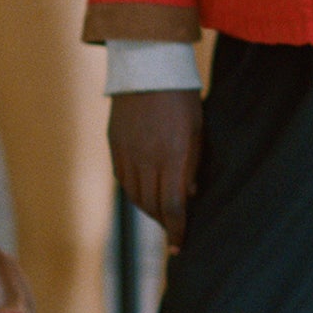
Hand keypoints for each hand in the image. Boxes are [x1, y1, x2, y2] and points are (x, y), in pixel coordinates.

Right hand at [109, 90, 202, 247]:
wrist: (148, 66)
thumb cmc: (182, 97)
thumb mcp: (198, 130)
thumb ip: (193, 164)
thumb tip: (189, 194)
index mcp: (173, 154)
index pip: (173, 205)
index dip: (177, 229)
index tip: (180, 246)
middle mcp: (147, 157)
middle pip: (152, 205)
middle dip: (164, 223)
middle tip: (173, 231)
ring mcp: (127, 151)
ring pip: (134, 195)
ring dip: (148, 210)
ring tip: (160, 216)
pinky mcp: (114, 144)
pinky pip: (122, 178)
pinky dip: (134, 192)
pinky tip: (143, 195)